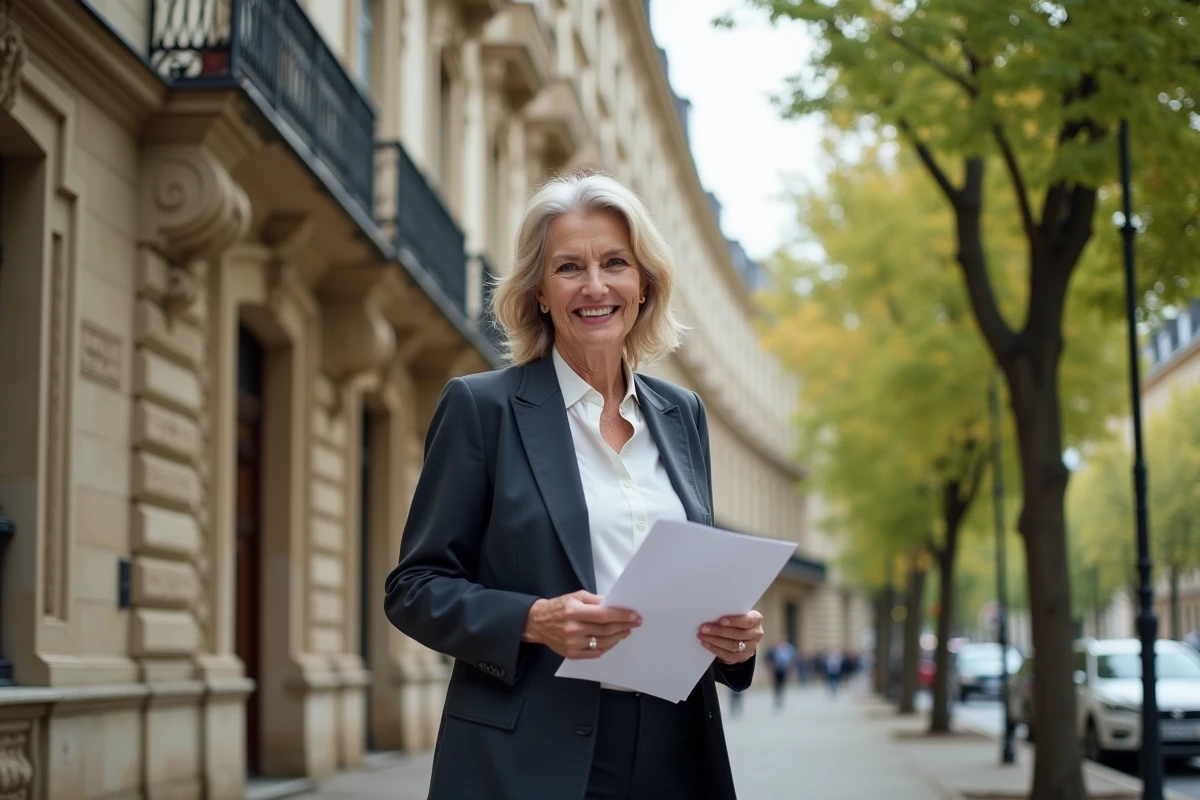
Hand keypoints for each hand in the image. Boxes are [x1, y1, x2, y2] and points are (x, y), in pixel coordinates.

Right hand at [522, 590, 640, 659]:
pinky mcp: (572, 654)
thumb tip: (615, 605)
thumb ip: (596, 600)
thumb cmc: (559, 607)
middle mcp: (573, 629)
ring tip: (626, 630)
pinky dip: (607, 646)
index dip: (621, 616)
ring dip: (618, 636)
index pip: (603, 615)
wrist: (539, 623)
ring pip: (603, 642)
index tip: (634, 616)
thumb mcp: (576, 596)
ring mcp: (572, 644)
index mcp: (574, 612)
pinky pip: (596, 653)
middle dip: (624, 626)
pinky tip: (614, 640)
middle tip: (635, 622)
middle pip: (605, 630)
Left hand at [698, 610, 762, 664]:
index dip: (734, 621)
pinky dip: (715, 649)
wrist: (745, 634)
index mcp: (756, 620)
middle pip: (737, 634)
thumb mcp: (739, 612)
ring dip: (714, 640)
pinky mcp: (742, 657)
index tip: (720, 620)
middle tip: (703, 628)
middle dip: (718, 631)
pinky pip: (728, 655)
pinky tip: (706, 643)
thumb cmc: (738, 618)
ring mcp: (751, 647)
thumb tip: (711, 612)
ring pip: (732, 646)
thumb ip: (730, 612)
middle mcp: (756, 634)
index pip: (747, 621)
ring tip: (702, 636)